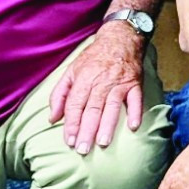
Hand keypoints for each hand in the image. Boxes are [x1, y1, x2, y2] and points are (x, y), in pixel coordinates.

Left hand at [48, 23, 145, 153]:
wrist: (120, 39)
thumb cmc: (93, 58)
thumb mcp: (70, 71)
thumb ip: (59, 95)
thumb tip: (52, 118)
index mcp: (83, 80)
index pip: (75, 105)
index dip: (71, 124)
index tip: (69, 141)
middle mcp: (101, 83)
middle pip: (92, 109)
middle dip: (87, 130)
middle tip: (83, 149)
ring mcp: (119, 84)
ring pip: (112, 107)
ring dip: (108, 125)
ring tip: (103, 143)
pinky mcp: (135, 84)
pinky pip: (136, 100)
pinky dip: (136, 112)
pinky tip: (133, 127)